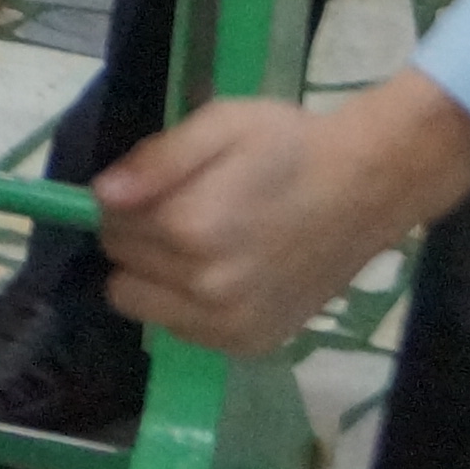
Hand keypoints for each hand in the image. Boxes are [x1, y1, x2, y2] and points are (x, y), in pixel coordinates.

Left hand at [98, 69, 469, 355]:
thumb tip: (101, 196)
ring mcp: (231, 324)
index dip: (124, 202)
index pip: (109, 225)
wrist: (369, 187)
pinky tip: (224, 272)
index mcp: (192, 228)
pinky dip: (187, 305)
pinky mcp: (253, 343)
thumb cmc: (290, 145)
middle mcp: (207, 287)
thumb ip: (156, 161)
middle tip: (187, 210)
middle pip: (122, 266)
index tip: (156, 188)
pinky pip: (181, 330)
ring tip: (204, 243)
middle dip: (139, 238)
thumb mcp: (220, 124)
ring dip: (156, 277)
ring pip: (142, 304)